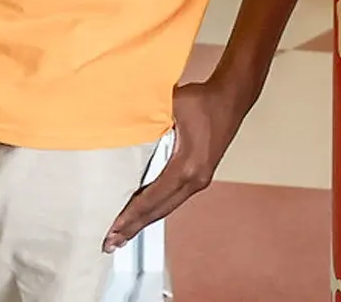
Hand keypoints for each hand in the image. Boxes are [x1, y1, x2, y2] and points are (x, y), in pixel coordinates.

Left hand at [103, 76, 255, 252]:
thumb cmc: (206, 100)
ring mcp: (200, 179)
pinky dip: (155, 209)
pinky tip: (143, 213)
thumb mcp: (172, 107)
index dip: (130, 215)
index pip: (153, 198)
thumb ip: (145, 119)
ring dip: (144, 221)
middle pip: (159, 210)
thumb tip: (117, 127)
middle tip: (109, 244)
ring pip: (166, 207)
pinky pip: (173, 199)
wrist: (232, 97)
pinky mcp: (200, 175)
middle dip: (133, 228)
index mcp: (188, 165)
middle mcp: (196, 178)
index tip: (111, 230)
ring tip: (122, 235)